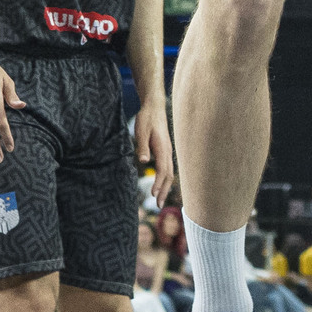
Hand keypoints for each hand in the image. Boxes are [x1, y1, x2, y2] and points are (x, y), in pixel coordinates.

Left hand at [133, 98, 176, 212]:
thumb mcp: (141, 131)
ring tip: (159, 198)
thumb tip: (144, 161)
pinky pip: (167, 167)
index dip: (159, 183)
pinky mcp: (165, 150)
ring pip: (169, 172)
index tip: (153, 195)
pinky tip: (161, 183)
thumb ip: (143, 147)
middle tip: (158, 205)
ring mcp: (168, 151)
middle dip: (164, 190)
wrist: (154, 106)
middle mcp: (168, 151)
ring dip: (165, 186)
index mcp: (163, 148)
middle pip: (169, 175)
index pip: (163, 170)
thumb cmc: (147, 119)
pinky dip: (165, 179)